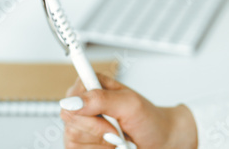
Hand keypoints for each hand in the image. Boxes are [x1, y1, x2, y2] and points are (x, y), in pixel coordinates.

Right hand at [60, 75, 196, 148]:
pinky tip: (112, 146)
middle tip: (118, 130)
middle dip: (99, 130)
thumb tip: (71, 101)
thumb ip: (100, 99)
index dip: (84, 110)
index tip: (105, 115)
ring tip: (118, 138)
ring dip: (101, 144)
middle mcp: (82, 105)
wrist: (158, 139)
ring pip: (74, 140)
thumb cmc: (147, 118)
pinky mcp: (81, 145)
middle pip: (71, 122)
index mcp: (91, 85)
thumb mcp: (129, 104)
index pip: (70, 97)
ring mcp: (80, 127)